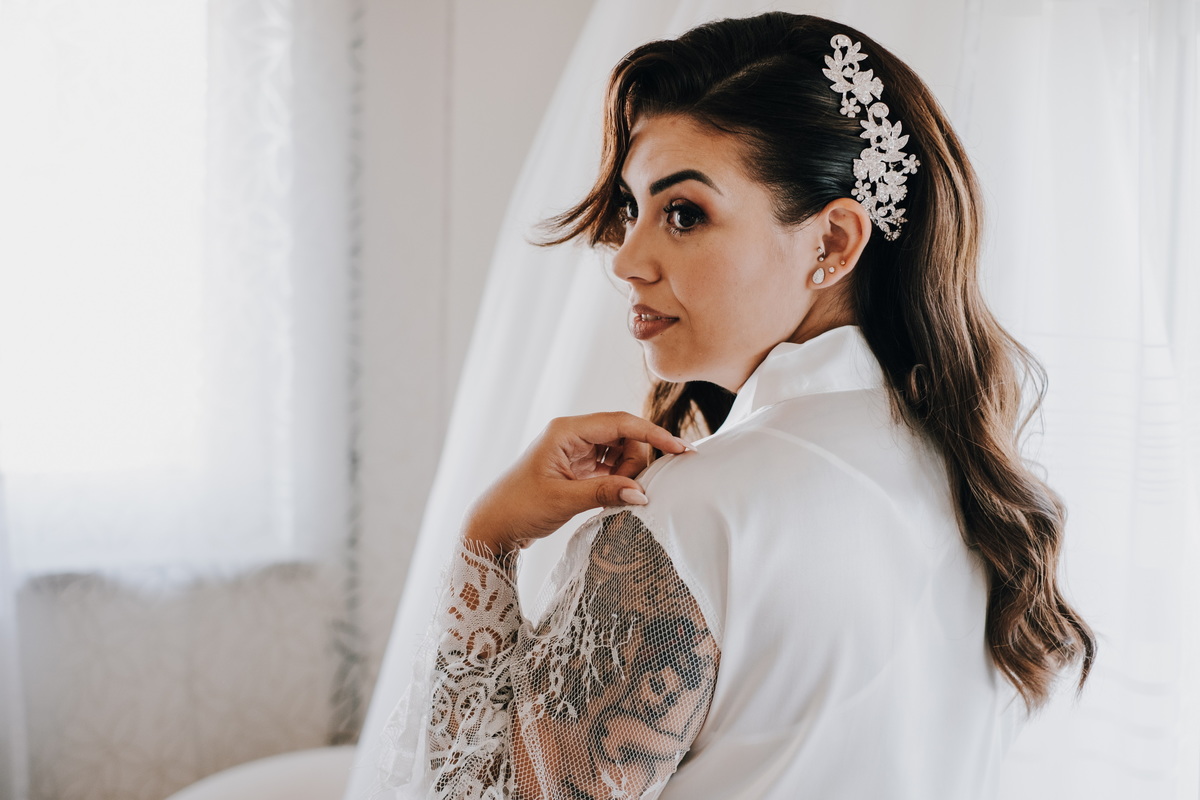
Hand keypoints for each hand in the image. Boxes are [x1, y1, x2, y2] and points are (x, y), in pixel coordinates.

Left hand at [462, 412, 693, 554]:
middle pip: (624, 436)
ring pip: (618, 451)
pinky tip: (615, 497)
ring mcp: (573, 451)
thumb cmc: (518, 507)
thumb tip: (642, 493)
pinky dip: (617, 480)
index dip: (654, 434)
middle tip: (631, 491)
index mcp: (566, 431)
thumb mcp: (563, 500)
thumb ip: (605, 493)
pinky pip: (608, 466)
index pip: (621, 423)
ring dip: (627, 472)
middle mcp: (571, 435)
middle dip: (636, 461)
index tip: (680, 449)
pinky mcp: (575, 467)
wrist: (491, 527)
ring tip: (618, 496)